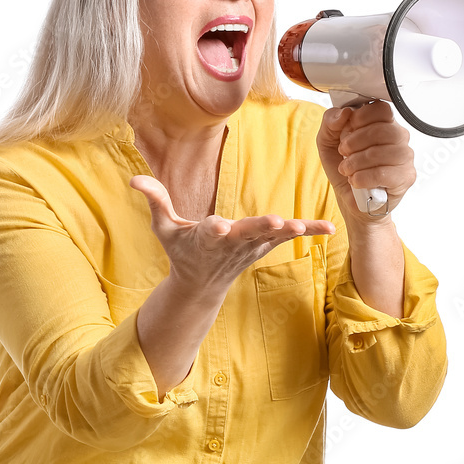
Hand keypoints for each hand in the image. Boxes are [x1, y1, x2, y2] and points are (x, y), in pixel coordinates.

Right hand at [129, 175, 334, 291]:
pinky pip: (287, 238)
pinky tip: (329, 228)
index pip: (208, 233)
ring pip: (271, 238)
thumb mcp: (163, 229)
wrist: (201, 284)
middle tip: (277, 222)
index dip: (212, 230)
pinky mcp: (264, 246)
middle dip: (261, 228)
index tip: (216, 227)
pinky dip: (308, 232)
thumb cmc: (181, 250)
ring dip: (289, 231)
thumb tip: (134, 180)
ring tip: (305, 226)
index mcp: (204, 239)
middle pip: (247, 235)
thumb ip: (155, 202)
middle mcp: (230, 244)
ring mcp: (250, 247)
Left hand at [316, 100, 415, 223]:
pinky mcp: (405, 178)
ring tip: (347, 169)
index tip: (347, 129)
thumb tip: (344, 113)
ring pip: (382, 152)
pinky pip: (384, 173)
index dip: (361, 118)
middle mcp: (398, 138)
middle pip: (382, 129)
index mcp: (383, 123)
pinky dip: (363, 177)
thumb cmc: (344, 169)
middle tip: (344, 152)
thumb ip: (331, 122)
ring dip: (356, 162)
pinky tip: (356, 181)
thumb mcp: (327, 142)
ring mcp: (405, 157)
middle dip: (355, 141)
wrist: (350, 200)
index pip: (381, 108)